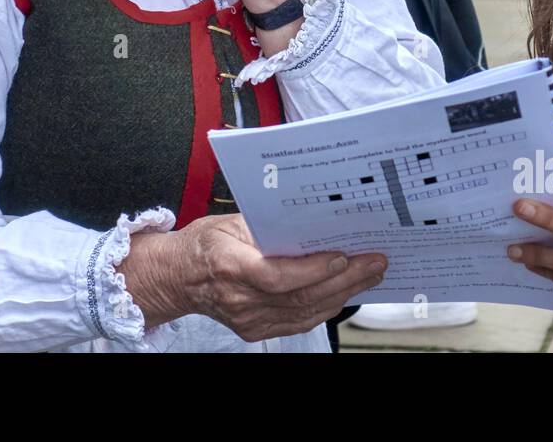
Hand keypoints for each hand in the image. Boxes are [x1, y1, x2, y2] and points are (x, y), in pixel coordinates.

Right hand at [118, 213, 385, 340]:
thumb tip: (313, 221)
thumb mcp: (231, 221)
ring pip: (306, 313)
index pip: (278, 276)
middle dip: (345, 279)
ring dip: (344, 293)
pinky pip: (299, 322)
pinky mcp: (256, 330)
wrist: (177, 277)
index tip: (344, 255)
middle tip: (375, 263)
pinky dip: (326, 307)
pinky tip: (345, 292)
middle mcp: (240, 300)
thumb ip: (267, 224)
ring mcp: (249, 320)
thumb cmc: (204, 243)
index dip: (314, 269)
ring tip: (370, 275)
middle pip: (301, 296)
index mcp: (230, 266)